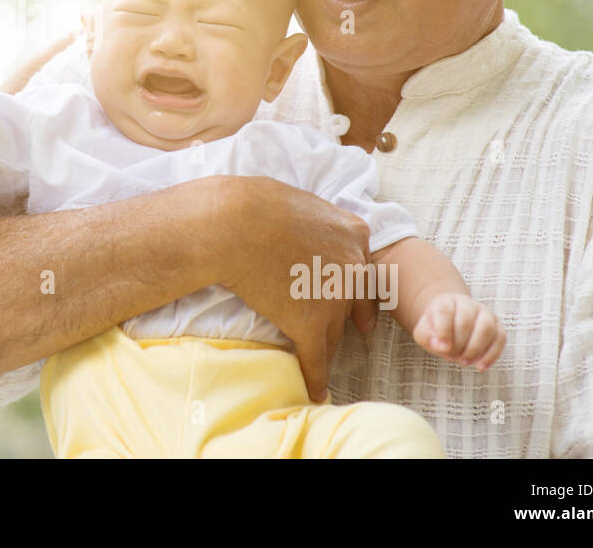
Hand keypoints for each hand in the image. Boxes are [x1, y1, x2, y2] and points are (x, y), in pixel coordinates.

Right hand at [209, 175, 377, 402]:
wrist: (232, 224)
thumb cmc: (255, 204)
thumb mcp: (300, 201)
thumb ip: (316, 220)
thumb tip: (305, 224)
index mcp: (353, 233)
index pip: (361, 268)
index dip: (354, 286)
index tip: (356, 302)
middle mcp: (352, 266)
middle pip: (353, 302)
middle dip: (348, 318)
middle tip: (347, 331)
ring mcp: (333, 297)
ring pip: (335, 332)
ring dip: (325, 345)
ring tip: (320, 360)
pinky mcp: (310, 324)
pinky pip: (317, 358)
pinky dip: (316, 377)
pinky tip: (315, 390)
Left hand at [412, 292, 505, 370]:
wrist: (450, 321)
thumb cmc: (435, 328)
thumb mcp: (424, 332)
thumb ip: (427, 337)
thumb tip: (442, 347)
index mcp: (445, 302)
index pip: (445, 311)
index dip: (443, 331)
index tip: (442, 349)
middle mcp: (467, 303)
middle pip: (466, 321)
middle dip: (459, 344)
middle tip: (452, 357)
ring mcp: (484, 313)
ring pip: (486, 328)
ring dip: (475, 349)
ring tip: (464, 362)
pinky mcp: (497, 326)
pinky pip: (500, 339)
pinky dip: (491, 355)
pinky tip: (480, 367)